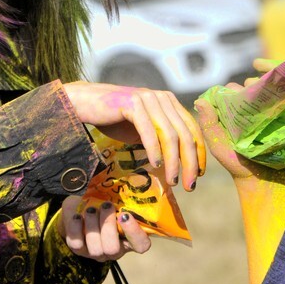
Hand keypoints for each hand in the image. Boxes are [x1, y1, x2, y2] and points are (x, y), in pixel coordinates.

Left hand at [58, 195, 150, 260]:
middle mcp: (114, 251)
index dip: (135, 233)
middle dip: (107, 226)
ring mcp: (96, 253)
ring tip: (91, 209)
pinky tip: (77, 216)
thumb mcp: (115, 200)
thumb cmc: (103, 203)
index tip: (125, 215)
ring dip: (92, 225)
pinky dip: (76, 228)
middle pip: (113, 249)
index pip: (141, 245)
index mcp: (129, 239)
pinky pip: (76, 244)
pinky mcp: (78, 250)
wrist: (80, 209)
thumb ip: (123, 197)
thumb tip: (126, 183)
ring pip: (95, 248)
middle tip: (106, 206)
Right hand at [63, 82, 204, 189]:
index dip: (199, 153)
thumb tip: (181, 163)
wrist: (85, 103)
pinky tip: (155, 165)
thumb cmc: (115, 119)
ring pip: (169, 135)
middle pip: (185, 134)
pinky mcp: (133, 104)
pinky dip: (154, 150)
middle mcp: (163, 98)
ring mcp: (148, 99)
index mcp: (170, 102)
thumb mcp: (144, 130)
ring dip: (173, 161)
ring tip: (173, 180)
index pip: (192, 129)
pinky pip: (149, 131)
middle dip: (190, 162)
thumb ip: (162, 140)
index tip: (199, 175)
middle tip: (190, 185)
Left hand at [194, 93, 284, 182]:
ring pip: (265, 91)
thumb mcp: (219, 146)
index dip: (231, 90)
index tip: (236, 96)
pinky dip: (281, 97)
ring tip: (268, 100)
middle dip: (250, 89)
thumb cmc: (237, 164)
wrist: (265, 180)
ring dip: (266, 92)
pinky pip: (281, 100)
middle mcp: (247, 110)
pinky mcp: (281, 117)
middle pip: (248, 88)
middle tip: (254, 100)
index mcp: (229, 114)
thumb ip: (209, 125)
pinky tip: (281, 101)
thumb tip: (199, 101)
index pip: (228, 91)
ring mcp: (265, 113)